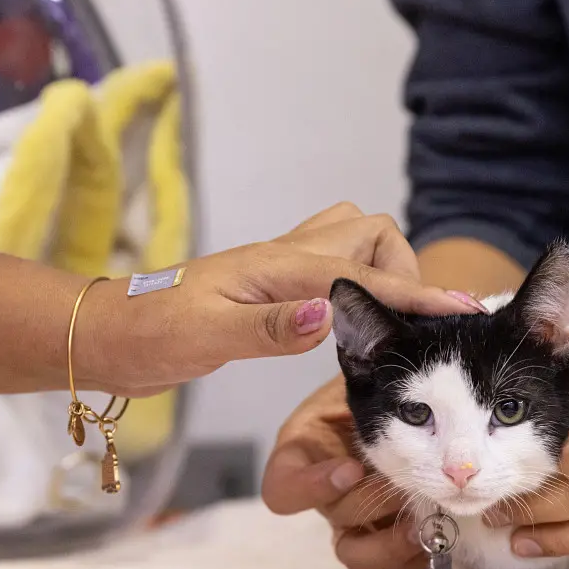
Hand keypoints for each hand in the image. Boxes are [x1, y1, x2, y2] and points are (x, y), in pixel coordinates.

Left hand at [84, 203, 484, 395]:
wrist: (107, 337)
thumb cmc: (148, 336)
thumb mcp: (204, 337)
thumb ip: (268, 328)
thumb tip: (329, 316)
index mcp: (275, 268)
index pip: (363, 275)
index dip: (415, 295)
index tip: (461, 311)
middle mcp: (283, 258)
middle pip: (369, 232)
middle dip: (400, 270)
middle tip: (401, 327)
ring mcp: (278, 270)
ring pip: (352, 241)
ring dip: (381, 270)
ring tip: (386, 325)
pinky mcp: (271, 289)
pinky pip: (333, 267)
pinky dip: (358, 283)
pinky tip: (354, 325)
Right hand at [261, 377, 428, 568]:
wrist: (419, 402)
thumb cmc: (385, 386)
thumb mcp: (364, 381)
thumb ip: (365, 390)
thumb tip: (376, 381)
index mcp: (305, 452)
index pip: (282, 489)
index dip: (311, 488)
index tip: (351, 468)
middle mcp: (326, 493)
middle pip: (333, 518)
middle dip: (370, 505)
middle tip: (405, 486)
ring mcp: (356, 520)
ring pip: (356, 554)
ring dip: (389, 544)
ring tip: (422, 525)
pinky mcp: (389, 537)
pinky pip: (395, 564)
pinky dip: (416, 557)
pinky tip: (440, 537)